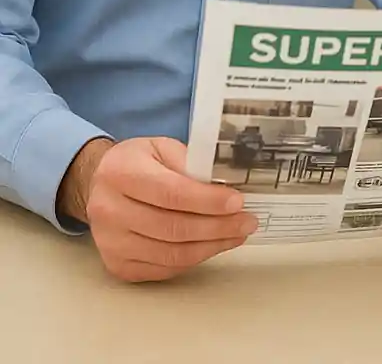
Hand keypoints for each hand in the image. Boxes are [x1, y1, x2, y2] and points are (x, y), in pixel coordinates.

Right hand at [61, 137, 258, 282]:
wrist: (100, 183)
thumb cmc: (138, 162)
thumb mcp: (162, 147)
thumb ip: (191, 163)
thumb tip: (226, 185)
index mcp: (120, 173)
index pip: (170, 192)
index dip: (207, 200)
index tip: (238, 202)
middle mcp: (108, 210)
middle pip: (172, 227)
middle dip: (217, 227)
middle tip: (247, 221)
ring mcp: (110, 242)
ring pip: (170, 254)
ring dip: (211, 246)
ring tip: (236, 234)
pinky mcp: (117, 265)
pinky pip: (162, 269)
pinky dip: (193, 259)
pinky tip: (213, 246)